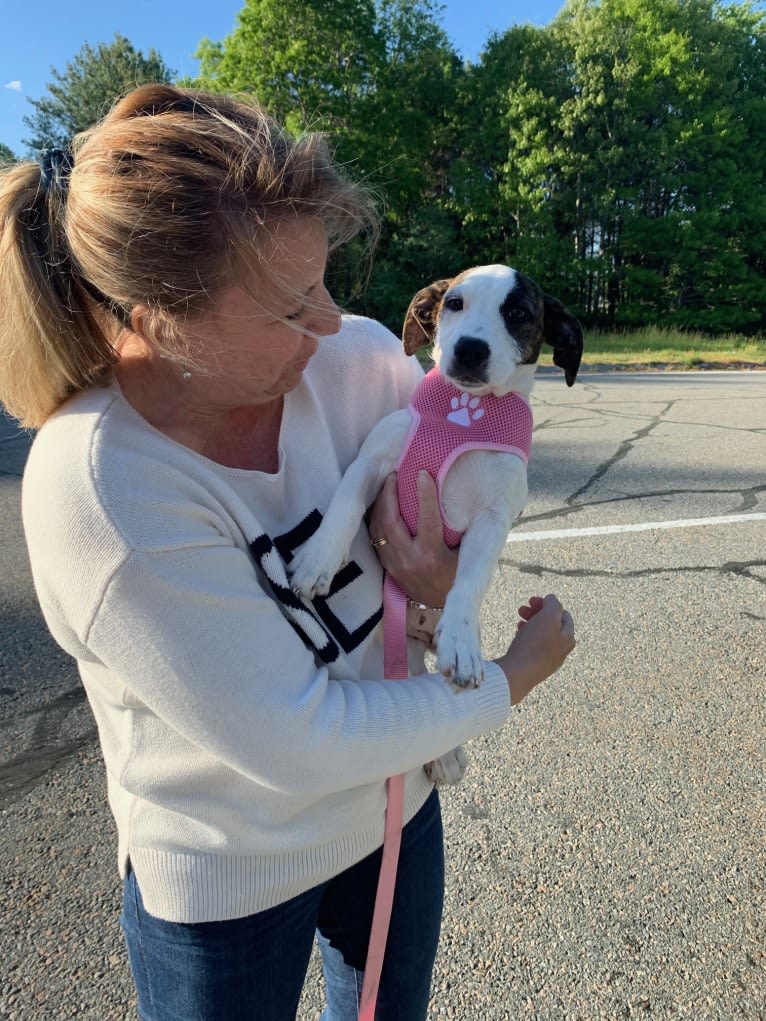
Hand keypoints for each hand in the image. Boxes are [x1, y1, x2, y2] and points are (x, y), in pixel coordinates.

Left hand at [367, 471, 456, 608]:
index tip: (422, 473)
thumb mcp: (464, 554)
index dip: (424, 495)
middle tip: (394, 474)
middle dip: (390, 494)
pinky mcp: (387, 566)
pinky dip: (376, 518)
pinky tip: (380, 505)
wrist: (440, 605)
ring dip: (380, 504)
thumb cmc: (456, 574)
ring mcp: (395, 564)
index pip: (426, 519)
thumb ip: (457, 529)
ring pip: (378, 529)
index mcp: (432, 555)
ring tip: (386, 485)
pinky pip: (376, 537)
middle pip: (391, 521)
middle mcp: (410, 559)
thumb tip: (458, 497)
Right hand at [495, 593, 575, 703]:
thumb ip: (553, 604)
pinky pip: (532, 646)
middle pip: (551, 624)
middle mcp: (561, 650)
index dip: (547, 604)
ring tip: (518, 621)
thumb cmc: (535, 645)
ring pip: (540, 635)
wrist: (519, 673)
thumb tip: (552, 599)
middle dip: (536, 613)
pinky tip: (517, 635)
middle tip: (522, 609)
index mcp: (568, 638)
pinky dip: (526, 636)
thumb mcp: (548, 617)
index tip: (532, 600)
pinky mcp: (535, 666)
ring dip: (529, 623)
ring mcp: (548, 659)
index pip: (562, 614)